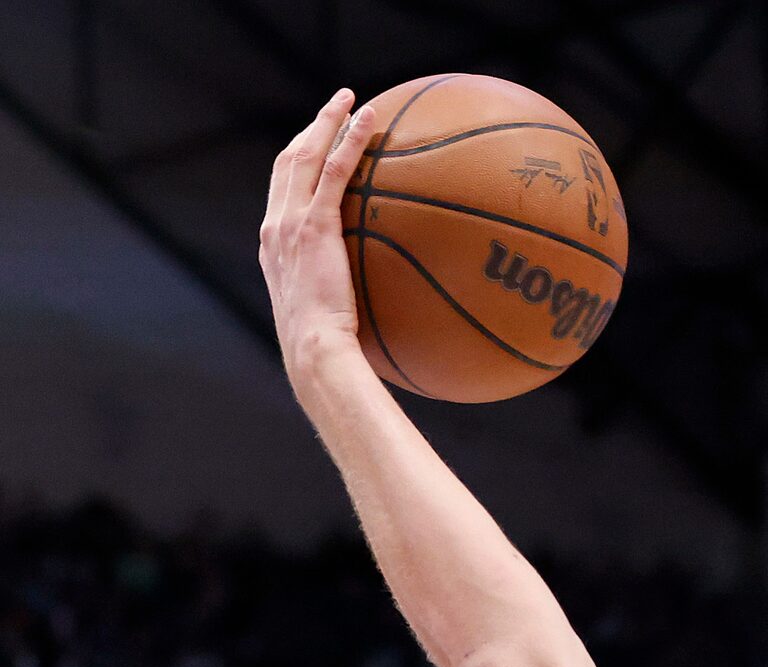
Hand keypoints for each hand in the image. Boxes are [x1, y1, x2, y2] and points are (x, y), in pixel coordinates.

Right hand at [258, 89, 374, 384]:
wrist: (315, 351)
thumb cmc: (328, 347)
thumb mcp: (329, 315)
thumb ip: (340, 293)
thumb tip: (379, 300)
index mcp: (275, 245)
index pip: (283, 191)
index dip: (299, 162)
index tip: (317, 145)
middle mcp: (275, 227)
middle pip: (287, 162)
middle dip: (310, 130)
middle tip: (334, 107)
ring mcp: (290, 224)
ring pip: (305, 155)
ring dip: (328, 122)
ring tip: (351, 100)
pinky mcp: (314, 226)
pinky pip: (334, 171)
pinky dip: (350, 140)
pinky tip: (370, 120)